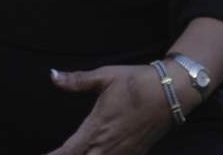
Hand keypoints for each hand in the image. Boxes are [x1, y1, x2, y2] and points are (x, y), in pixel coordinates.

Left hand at [41, 64, 174, 154]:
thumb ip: (77, 80)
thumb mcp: (104, 76)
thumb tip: (53, 75)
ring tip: (78, 154)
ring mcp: (123, 154)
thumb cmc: (135, 82)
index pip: (69, 151)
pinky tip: (98, 154)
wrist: (169, 93)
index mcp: (97, 128)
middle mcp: (108, 146)